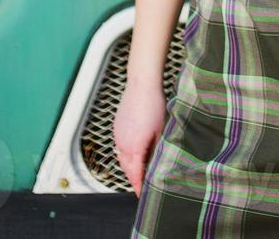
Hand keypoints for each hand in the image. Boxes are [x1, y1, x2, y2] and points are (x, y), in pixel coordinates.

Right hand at [113, 79, 166, 195]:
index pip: (135, 174)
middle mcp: (122, 143)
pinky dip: (126, 155)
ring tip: (140, 173)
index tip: (142, 195)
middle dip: (134, 179)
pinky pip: (120, 147)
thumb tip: (158, 163)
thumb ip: (157, 150)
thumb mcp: (161, 131)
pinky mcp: (117, 127)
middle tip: (142, 187)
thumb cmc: (154, 105)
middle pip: (126, 169)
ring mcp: (118, 135)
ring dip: (130, 167)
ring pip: (122, 158)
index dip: (139, 187)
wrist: (142, 84)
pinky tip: (134, 154)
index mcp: (134, 147)